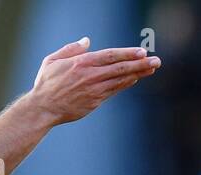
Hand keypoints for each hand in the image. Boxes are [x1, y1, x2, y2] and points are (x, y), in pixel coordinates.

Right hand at [25, 37, 160, 125]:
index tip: (142, 52)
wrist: (43, 108)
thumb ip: (71, 49)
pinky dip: (125, 84)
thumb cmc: (46, 83)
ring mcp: (94, 90)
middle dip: (140, 64)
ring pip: (120, 79)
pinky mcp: (95, 102)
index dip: (128, 53)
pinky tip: (135, 78)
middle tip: (157, 61)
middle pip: (120, 68)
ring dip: (138, 74)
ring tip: (153, 68)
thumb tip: (87, 41)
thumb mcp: (52, 60)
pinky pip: (114, 90)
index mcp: (81, 63)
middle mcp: (91, 76)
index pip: (110, 56)